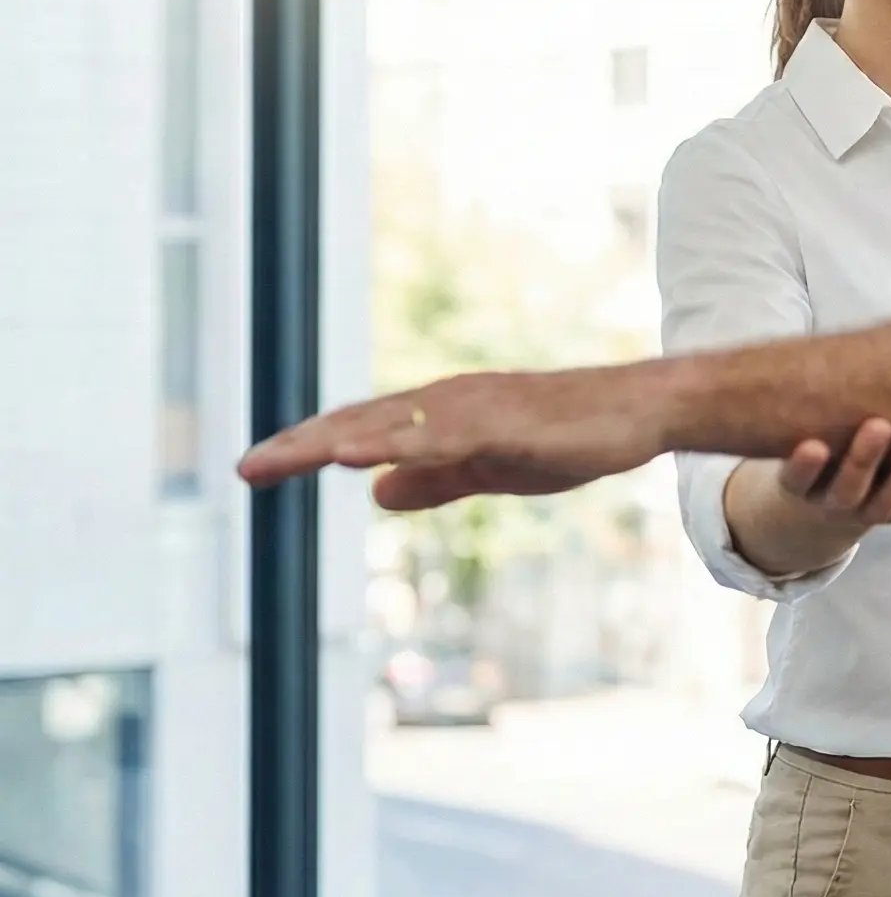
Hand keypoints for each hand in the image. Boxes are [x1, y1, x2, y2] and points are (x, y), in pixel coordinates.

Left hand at [237, 364, 672, 509]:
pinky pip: (443, 434)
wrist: (638, 412)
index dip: (306, 448)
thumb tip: (375, 493)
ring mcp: (476, 408)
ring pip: (393, 423)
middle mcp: (447, 403)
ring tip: (289, 458)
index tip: (255, 470)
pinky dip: (399, 441)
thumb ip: (434, 480)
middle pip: (361, 421)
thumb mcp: (491, 469)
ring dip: (339, 439)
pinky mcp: (506, 421)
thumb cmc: (571, 436)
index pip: (360, 428)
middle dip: (301, 445)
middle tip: (246, 469)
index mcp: (440, 416)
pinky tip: (365, 455)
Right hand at [771, 418, 890, 531]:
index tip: (812, 445)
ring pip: (888, 502)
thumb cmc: (822, 443)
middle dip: (864, 460)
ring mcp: (870, 512)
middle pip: (847, 491)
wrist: (834, 499)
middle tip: (879, 425)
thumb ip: (819, 407)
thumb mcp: (807, 430)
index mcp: (802, 486)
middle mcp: (835, 504)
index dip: (804, 467)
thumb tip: (833, 353)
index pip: (796, 481)